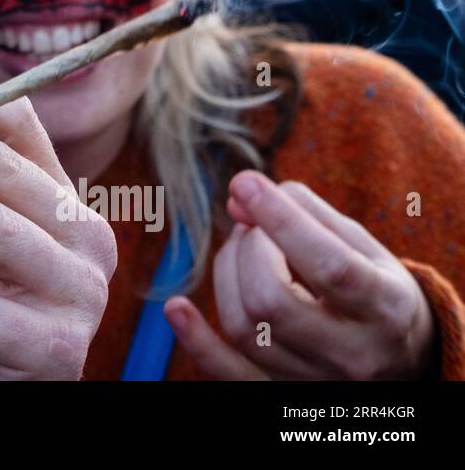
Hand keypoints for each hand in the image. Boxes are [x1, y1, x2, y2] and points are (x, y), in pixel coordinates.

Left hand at [165, 172, 435, 379]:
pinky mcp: (281, 393)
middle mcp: (353, 354)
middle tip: (254, 226)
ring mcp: (315, 381)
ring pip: (245, 330)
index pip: (329, 267)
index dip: (281, 221)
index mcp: (386, 309)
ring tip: (242, 249)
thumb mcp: (361, 246)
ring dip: (227, 274)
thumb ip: (306, 212)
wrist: (400, 357)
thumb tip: (239, 197)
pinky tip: (176, 307)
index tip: (246, 184)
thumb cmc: (373, 286)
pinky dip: (196, 341)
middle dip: (250, 248)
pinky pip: (229, 374)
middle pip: (272, 300)